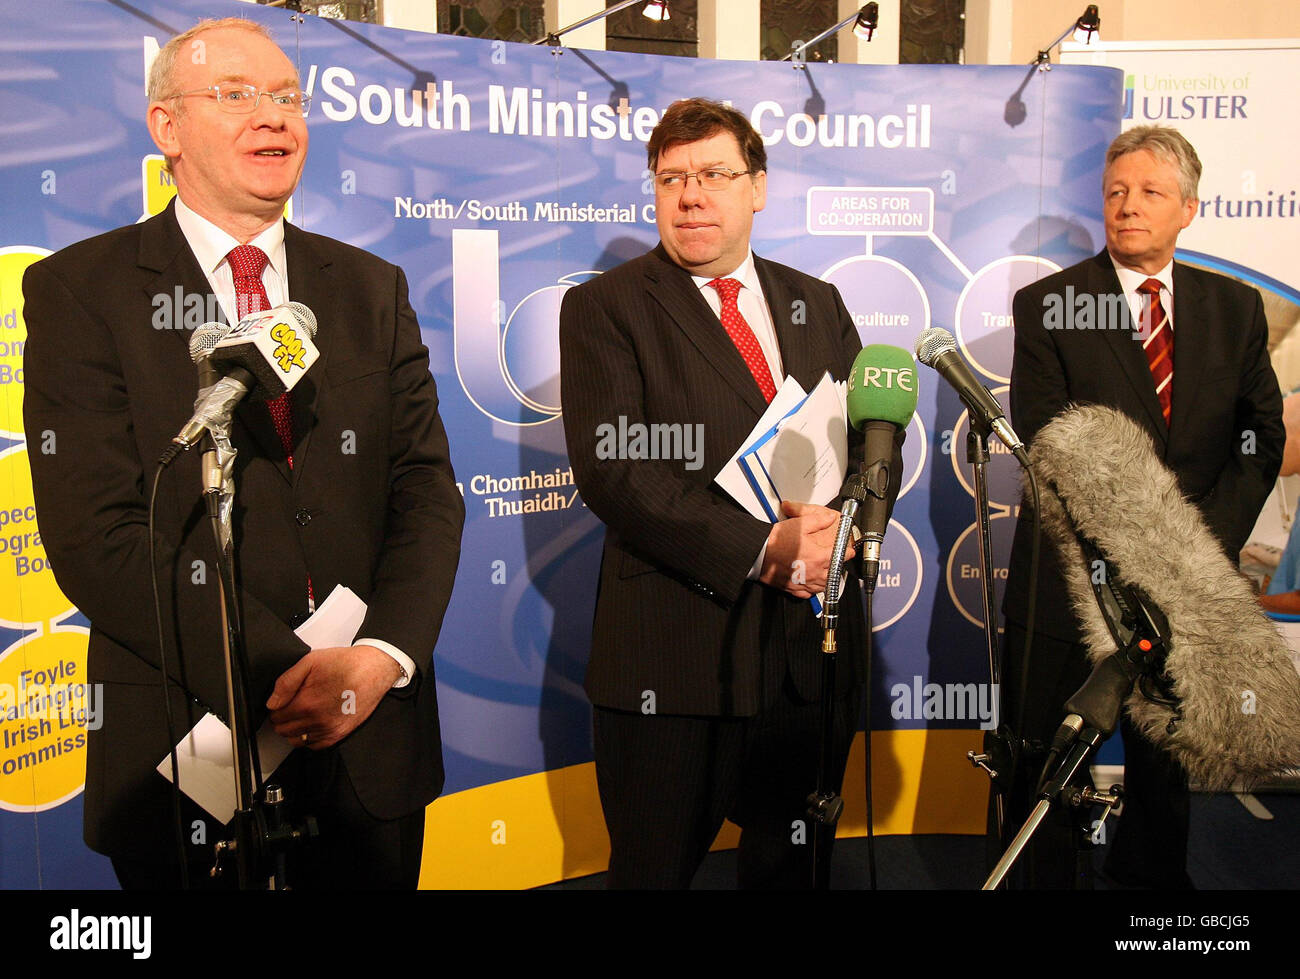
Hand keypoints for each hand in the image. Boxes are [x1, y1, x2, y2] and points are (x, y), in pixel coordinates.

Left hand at [267, 645, 401, 749]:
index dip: (276, 706)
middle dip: (282, 719)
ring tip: (300, 715)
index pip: (275, 716)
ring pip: (296, 740)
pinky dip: (309, 737)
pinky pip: (314, 746)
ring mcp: (329, 730)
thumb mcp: (310, 661)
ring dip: (294, 729)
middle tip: (290, 706)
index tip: (282, 700)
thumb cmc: (346, 663)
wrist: (374, 669)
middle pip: (283, 730)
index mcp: (306, 703)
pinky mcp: (339, 734)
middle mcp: (317, 721)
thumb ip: (286, 682)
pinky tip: (312, 723)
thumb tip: (272, 701)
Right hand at [758, 501, 853, 598]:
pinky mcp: (792, 589)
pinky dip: (811, 590)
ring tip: (826, 573)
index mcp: (818, 557)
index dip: (847, 553)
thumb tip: (830, 518)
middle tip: (836, 562)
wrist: (758, 554)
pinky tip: (810, 584)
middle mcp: (813, 573)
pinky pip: (807, 594)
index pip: (840, 557)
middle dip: (836, 567)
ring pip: (822, 586)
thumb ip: (818, 520)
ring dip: (826, 580)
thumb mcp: (799, 524)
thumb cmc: (775, 542)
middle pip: (833, 574)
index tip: (849, 552)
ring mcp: (803, 583)